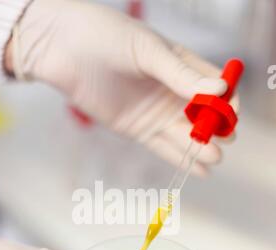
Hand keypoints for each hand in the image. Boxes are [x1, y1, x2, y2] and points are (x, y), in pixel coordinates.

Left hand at [8, 0, 238, 176]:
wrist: (62, 49)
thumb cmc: (105, 37)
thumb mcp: (147, 51)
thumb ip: (180, 74)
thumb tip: (221, 89)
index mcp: (182, 64)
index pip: (216, 86)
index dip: (227, 101)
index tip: (230, 113)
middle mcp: (173, 91)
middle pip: (205, 115)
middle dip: (217, 128)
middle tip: (221, 138)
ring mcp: (156, 113)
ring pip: (186, 135)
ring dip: (202, 147)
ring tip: (213, 156)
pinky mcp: (138, 130)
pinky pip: (164, 148)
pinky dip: (181, 159)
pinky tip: (199, 169)